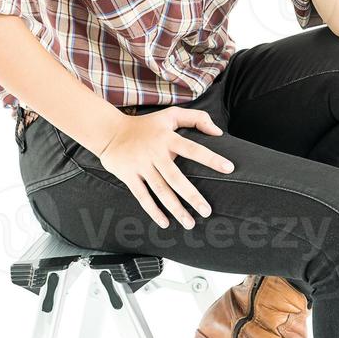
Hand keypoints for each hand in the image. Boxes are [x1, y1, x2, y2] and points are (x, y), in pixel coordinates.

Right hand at [97, 107, 235, 229]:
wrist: (110, 132)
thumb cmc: (146, 125)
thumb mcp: (170, 115)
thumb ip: (196, 118)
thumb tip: (218, 132)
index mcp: (167, 138)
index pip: (193, 149)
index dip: (211, 158)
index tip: (229, 168)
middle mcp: (155, 153)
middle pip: (176, 178)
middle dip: (192, 196)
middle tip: (206, 211)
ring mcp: (141, 166)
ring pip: (160, 191)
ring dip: (175, 208)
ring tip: (189, 223)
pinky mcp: (129, 176)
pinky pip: (142, 196)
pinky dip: (153, 210)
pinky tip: (165, 222)